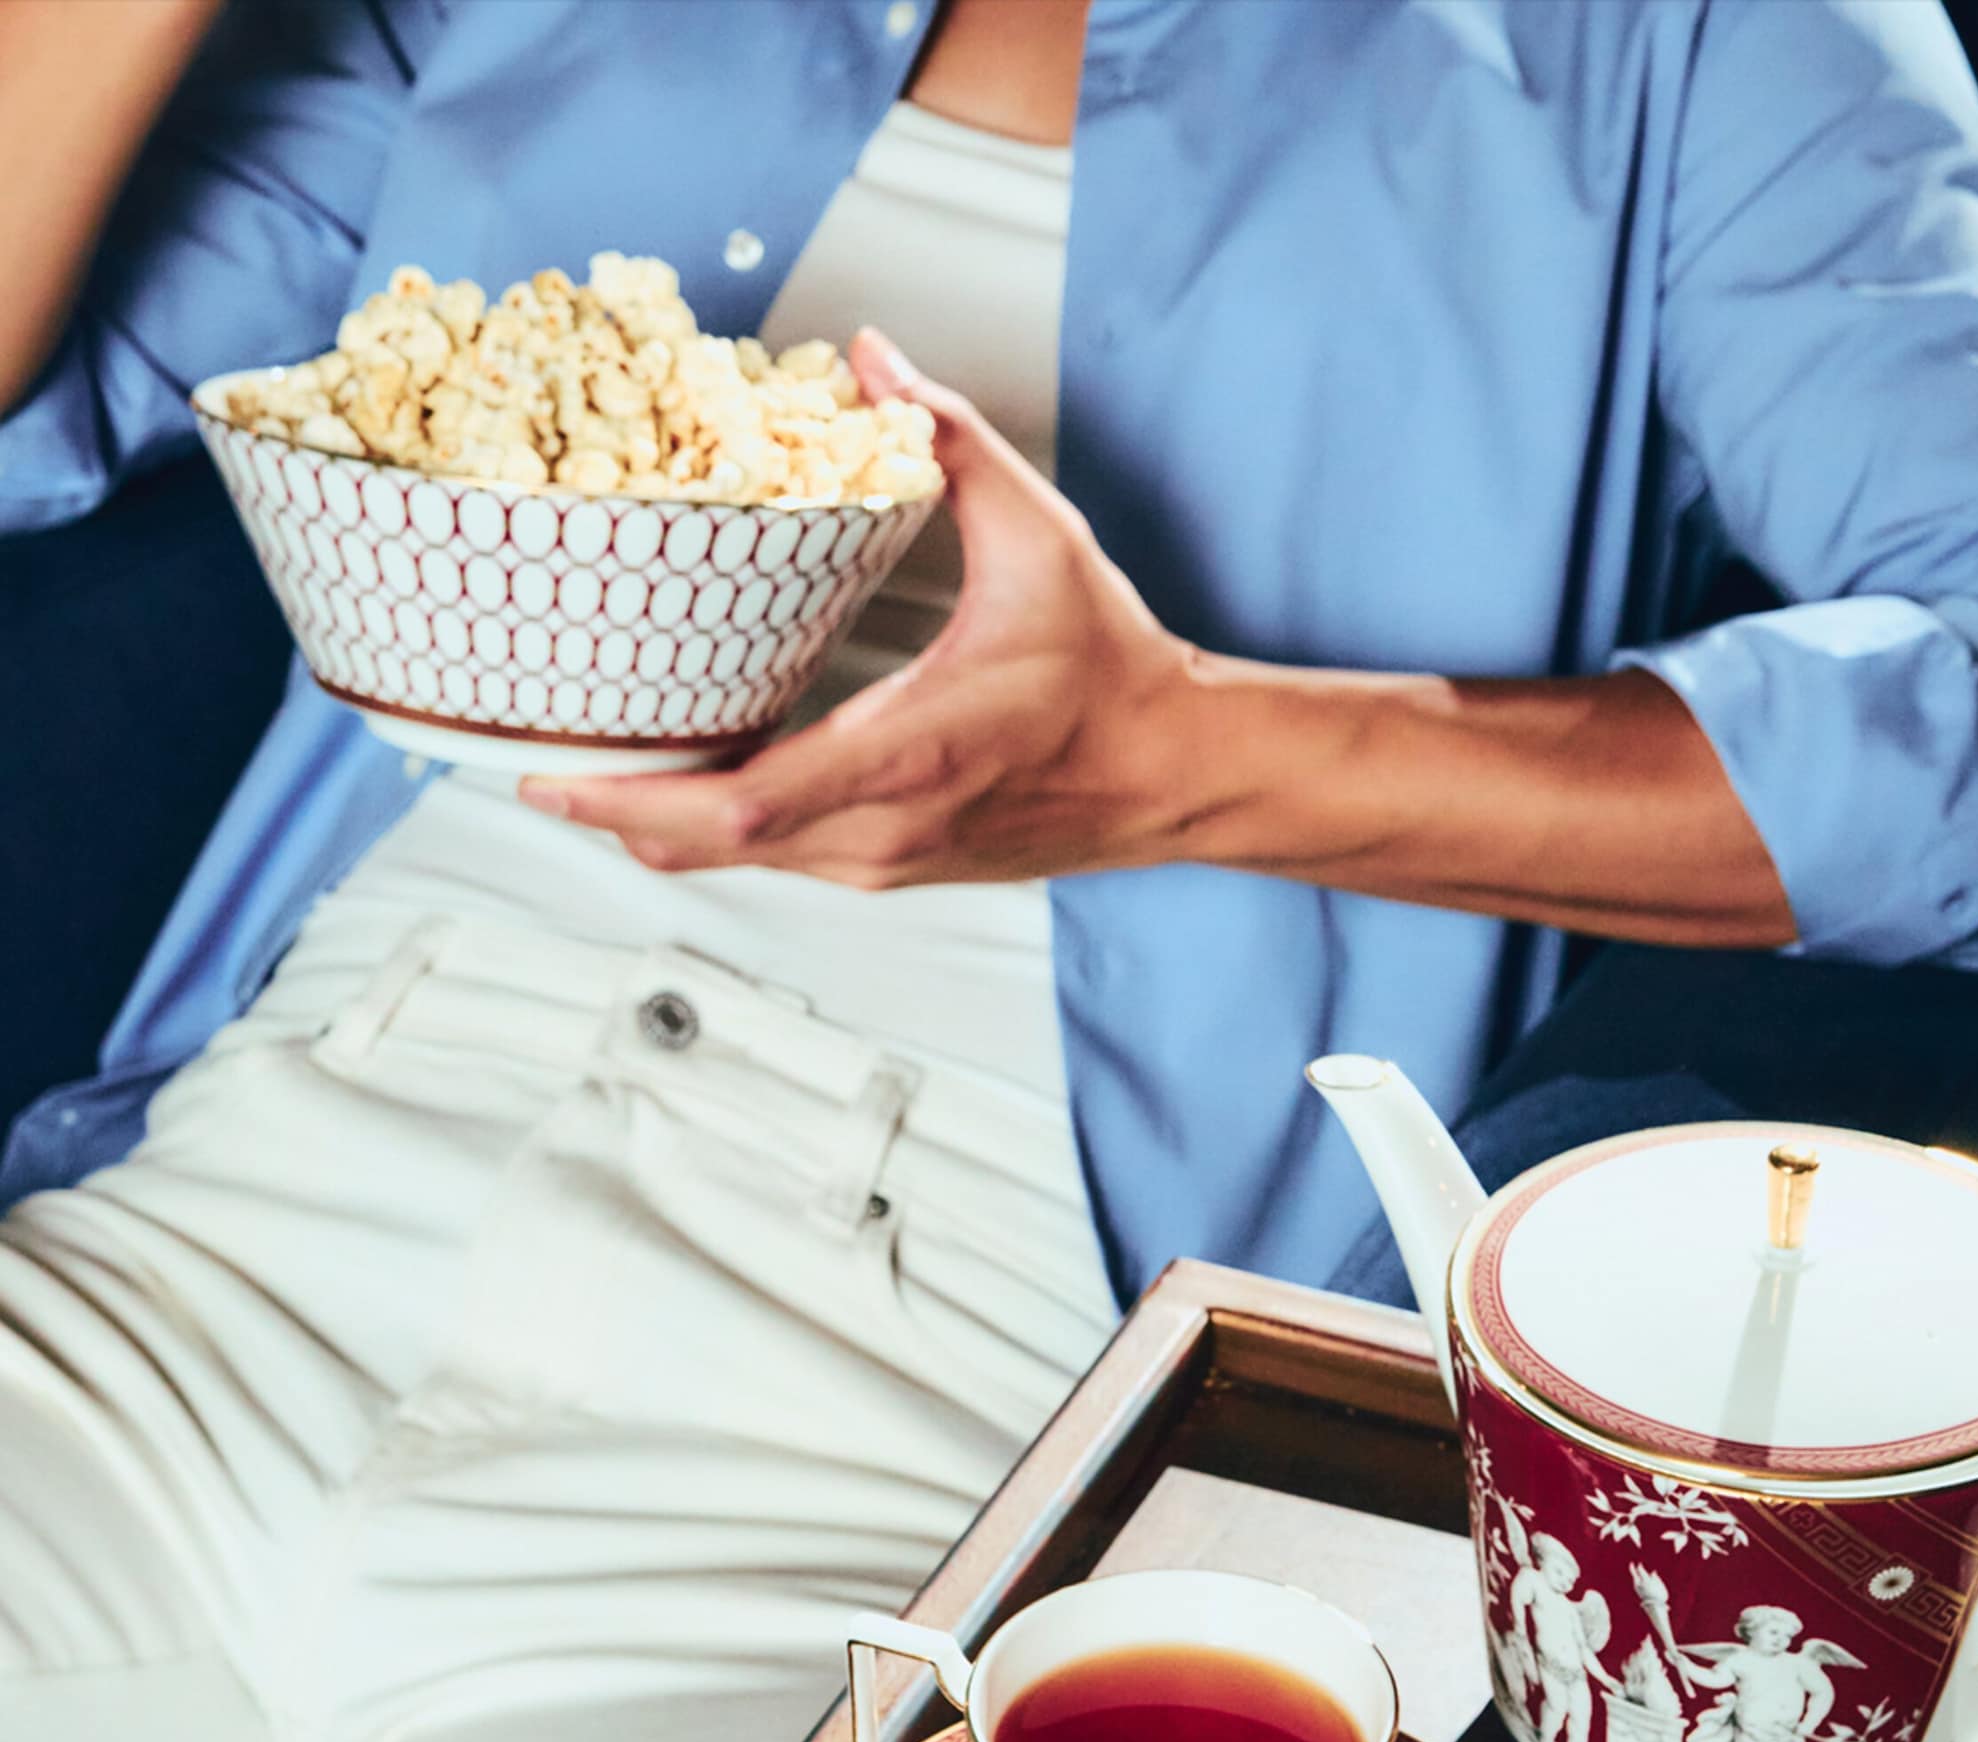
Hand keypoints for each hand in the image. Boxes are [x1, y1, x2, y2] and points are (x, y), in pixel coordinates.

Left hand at [520, 330, 1205, 884]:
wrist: (1172, 774)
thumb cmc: (1111, 676)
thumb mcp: (1039, 539)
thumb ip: (950, 441)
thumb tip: (871, 361)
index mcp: (906, 757)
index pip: (738, 807)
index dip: (631, 800)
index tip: (549, 777)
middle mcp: (883, 830)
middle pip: (710, 847)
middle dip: (612, 814)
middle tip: (530, 773)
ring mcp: (886, 863)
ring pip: (740, 862)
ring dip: (658, 826)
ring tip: (587, 777)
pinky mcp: (895, 869)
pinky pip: (779, 859)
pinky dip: (716, 832)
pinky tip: (683, 791)